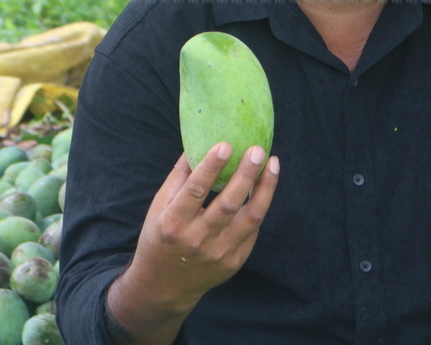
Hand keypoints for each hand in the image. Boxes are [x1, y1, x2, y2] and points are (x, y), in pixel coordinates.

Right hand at [108, 142, 278, 332]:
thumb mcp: (158, 208)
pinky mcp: (234, 262)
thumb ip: (178, 178)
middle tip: (258, 150)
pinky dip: (260, 205)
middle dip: (246, 174)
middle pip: (229, 204)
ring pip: (250, 217)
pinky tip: (264, 186)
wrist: (164, 286)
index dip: (211, 167)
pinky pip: (252, 230)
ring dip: (265, 188)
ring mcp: (219, 253)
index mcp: (173, 224)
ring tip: (272, 164)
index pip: (195, 191)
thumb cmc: (160, 238)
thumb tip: (197, 144)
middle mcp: (197, 240)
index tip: (226, 145)